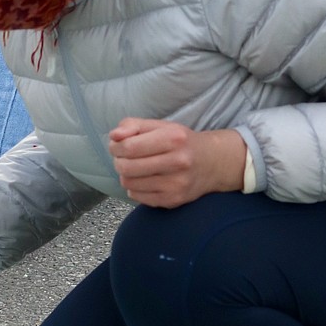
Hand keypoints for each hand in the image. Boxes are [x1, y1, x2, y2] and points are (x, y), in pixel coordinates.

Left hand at [108, 119, 246, 208]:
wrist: (212, 163)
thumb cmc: (181, 142)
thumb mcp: (160, 125)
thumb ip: (133, 125)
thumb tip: (114, 136)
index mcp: (173, 138)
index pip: (129, 146)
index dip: (116, 147)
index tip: (116, 146)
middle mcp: (178, 162)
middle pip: (127, 167)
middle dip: (118, 162)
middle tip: (123, 158)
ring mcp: (176, 184)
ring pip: (130, 184)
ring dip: (126, 175)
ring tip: (135, 168)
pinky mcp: (173, 200)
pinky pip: (138, 197)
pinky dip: (134, 188)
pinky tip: (144, 180)